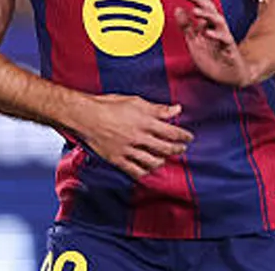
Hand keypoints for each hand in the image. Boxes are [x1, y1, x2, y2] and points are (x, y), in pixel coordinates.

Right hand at [74, 96, 191, 179]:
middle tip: (182, 148)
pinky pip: (136, 171)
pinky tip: (148, 169)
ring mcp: (129, 150)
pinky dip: (145, 172)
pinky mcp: (118, 160)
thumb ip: (158, 108)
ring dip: (163, 161)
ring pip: (153, 162)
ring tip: (165, 158)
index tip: (189, 137)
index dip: (183, 136)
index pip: (172, 132)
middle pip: (165, 148)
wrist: (85, 117)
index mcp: (145, 121)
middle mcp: (139, 137)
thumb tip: (177, 109)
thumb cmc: (108, 105)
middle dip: (177, 149)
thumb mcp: (135, 101)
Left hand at [176, 0, 250, 86]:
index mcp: (208, 24)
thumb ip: (186, 26)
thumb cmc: (213, 58)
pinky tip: (207, 32)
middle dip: (199, 0)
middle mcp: (216, 28)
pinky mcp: (229, 48)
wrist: (227, 76)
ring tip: (195, 11)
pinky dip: (216, 34)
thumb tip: (178, 9)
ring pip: (219, 20)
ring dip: (207, 14)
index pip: (203, 5)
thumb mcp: (194, 41)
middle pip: (210, 8)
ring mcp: (224, 37)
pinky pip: (225, 39)